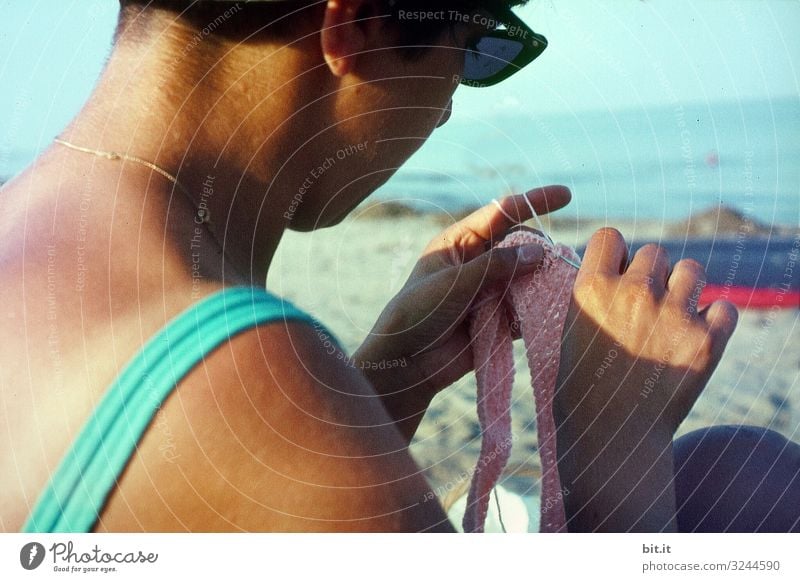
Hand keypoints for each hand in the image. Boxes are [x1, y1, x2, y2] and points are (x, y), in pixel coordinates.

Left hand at [354, 185, 570, 440]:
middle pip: (520, 245)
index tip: (566, 195)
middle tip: (556, 261)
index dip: (534, 201)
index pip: (501, 213)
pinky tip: (555, 310)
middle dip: (541, 250)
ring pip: (526, 277)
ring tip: (562, 283)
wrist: (407, 363)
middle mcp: (477, 262)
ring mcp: (489, 291)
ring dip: (543, 280)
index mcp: (460, 242)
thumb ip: (496, 266)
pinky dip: (540, 308)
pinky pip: (526, 308)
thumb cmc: (419, 313)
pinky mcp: (497, 319)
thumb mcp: (456, 282)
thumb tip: (539, 252)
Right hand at [554, 228, 738, 530]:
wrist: (613, 439)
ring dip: (685, 289)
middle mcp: (634, 292)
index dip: (616, 253)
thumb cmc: (583, 388)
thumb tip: (618, 267)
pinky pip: (724, 307)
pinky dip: (715, 321)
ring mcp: (674, 314)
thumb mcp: (571, 331)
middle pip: (655, 252)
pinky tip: (695, 339)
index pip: (611, 236)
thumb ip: (594, 294)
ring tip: (673, 319)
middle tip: (647, 306)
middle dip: (652, 274)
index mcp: (592, 288)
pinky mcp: (708, 340)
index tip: (617, 272)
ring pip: (692, 270)